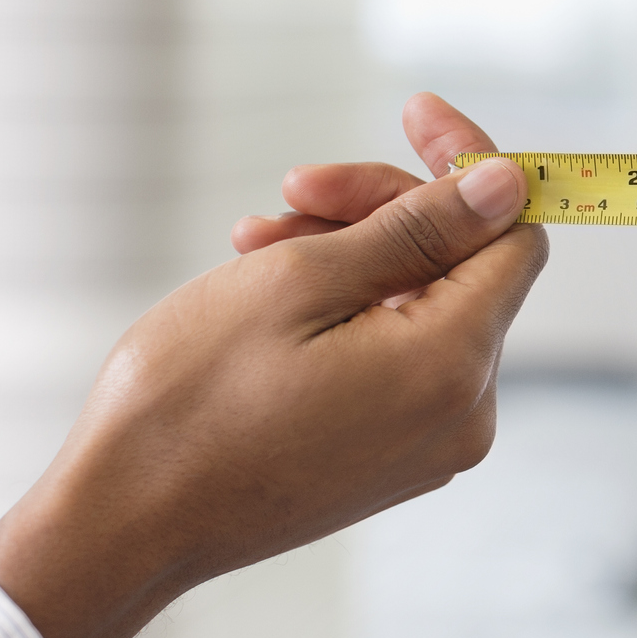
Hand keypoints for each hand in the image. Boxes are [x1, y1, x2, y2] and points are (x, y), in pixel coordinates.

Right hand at [0, 95, 546, 637]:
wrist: (122, 525)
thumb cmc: (192, 398)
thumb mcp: (302, 279)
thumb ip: (421, 228)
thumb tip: (510, 185)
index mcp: (454, 365)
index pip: (514, 234)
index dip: (469, 166)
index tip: (410, 113)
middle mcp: (465, 413)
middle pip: (465, 268)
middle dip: (384, 211)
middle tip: (289, 190)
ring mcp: (431, 444)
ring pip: (424, 308)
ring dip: (351, 257)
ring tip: (253, 242)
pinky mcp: (393, 459)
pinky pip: (398, 357)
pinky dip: (348, 312)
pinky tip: (268, 290)